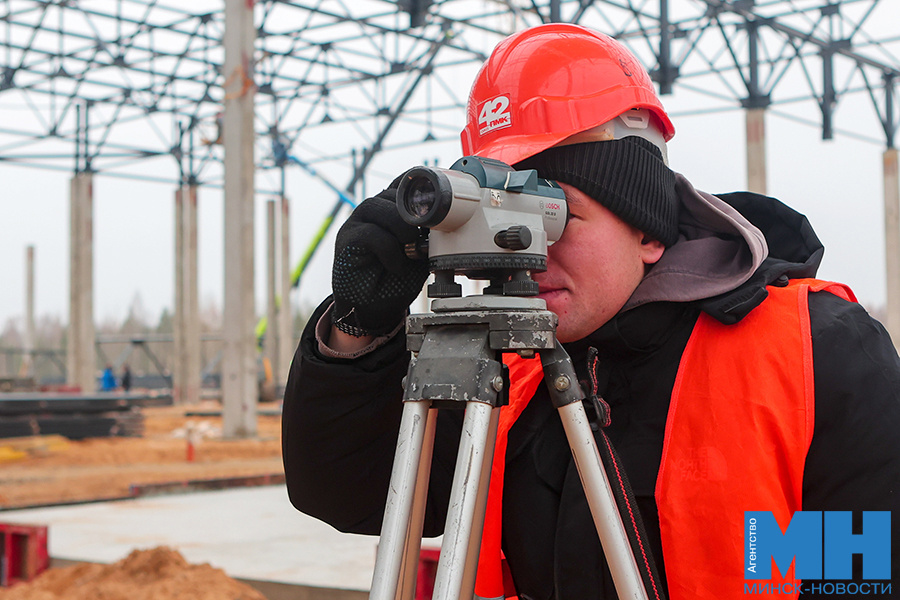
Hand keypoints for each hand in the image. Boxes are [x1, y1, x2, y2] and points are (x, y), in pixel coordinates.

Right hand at [331, 182, 428, 336]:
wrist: (374, 308)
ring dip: (401, 228)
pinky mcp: (346, 240)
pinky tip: (396, 265)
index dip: (419, 188)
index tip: (436, 203)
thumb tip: (443, 223)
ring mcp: (356, 223)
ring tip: (411, 251)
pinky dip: (389, 250)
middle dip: (413, 214)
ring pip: (378, 206)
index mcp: (390, 209)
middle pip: (392, 193)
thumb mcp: (420, 255)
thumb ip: (427, 236)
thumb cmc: (395, 279)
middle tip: (423, 238)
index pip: (403, 184)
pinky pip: (370, 234)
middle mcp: (372, 211)